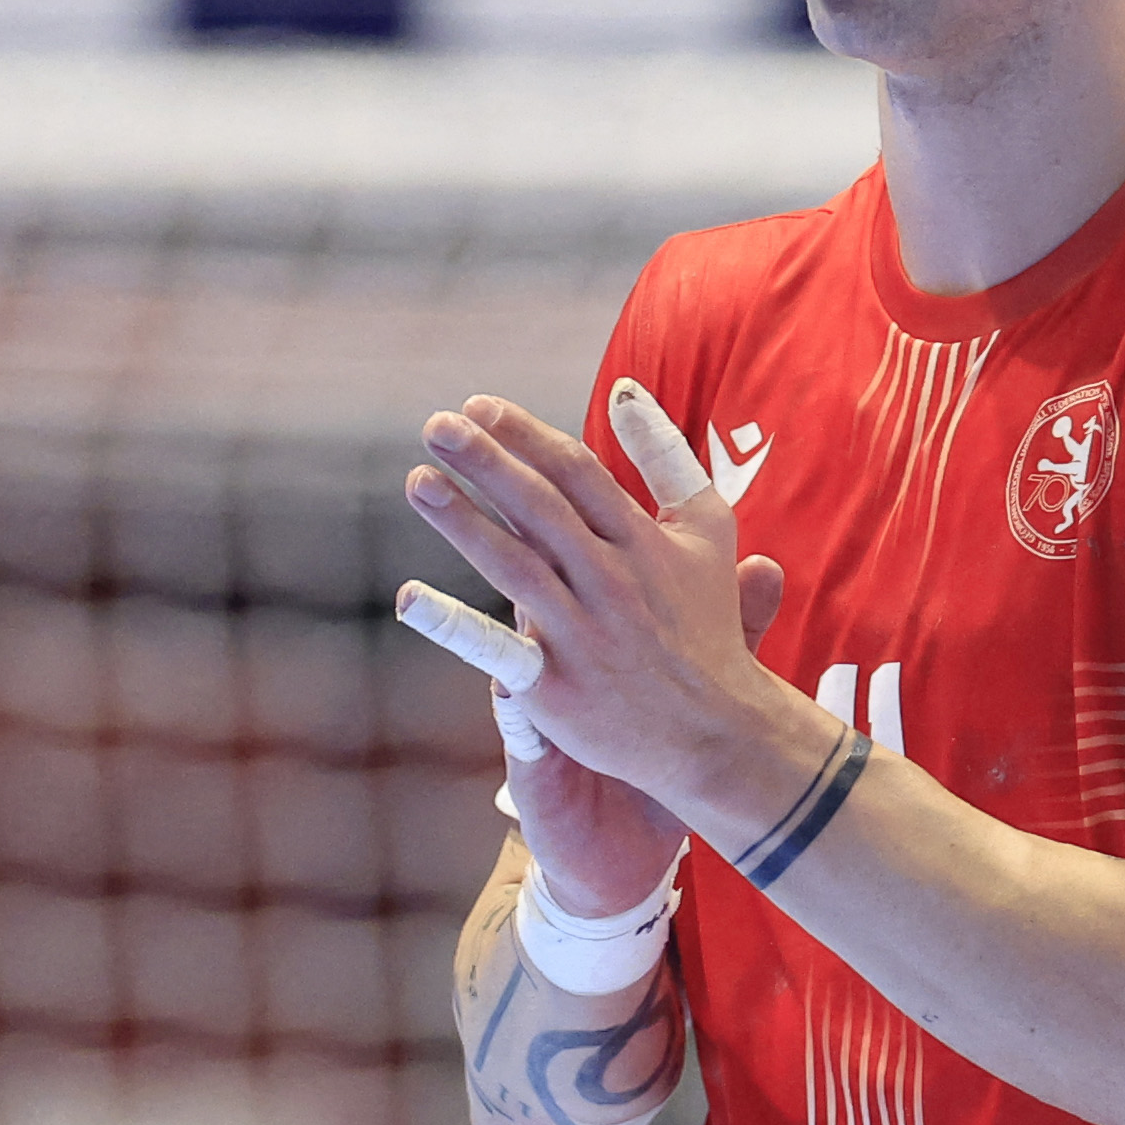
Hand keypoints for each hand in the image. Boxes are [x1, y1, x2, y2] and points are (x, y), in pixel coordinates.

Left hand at [401, 381, 814, 861]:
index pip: (575, 472)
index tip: (479, 407)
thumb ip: (667, 458)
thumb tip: (624, 392)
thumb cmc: (705, 624)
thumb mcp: (706, 531)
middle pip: (540, 507)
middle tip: (438, 427)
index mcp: (642, 540)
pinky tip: (408, 598)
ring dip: (462, 521)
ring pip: (513, 564)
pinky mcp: (556, 686)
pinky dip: (452, 626)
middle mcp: (611, 580)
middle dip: (486, 462)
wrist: (717, 731)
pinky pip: (497, 649)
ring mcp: (583, 633)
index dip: (524, 435)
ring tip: (418, 482)